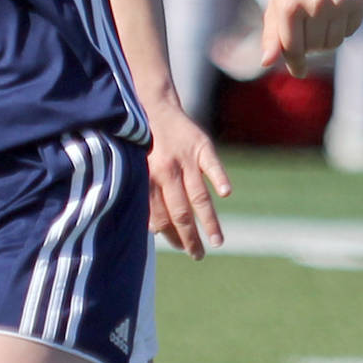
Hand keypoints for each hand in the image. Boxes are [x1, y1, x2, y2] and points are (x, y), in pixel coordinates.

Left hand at [145, 95, 231, 259]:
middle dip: (190, 238)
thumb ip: (146, 197)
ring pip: (199, 196)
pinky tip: (226, 194)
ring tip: (218, 242)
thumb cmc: (143, 144)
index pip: (160, 218)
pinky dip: (219, 178)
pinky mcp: (201, 146)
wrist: (152, 106)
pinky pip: (212, 165)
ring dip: (209, 222)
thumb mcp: (136, 170)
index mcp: (146, 181)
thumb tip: (156, 231)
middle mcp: (165, 172)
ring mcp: (184, 159)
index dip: (171, 236)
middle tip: (198, 256)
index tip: (180, 248)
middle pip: (180, 213)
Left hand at [260, 0, 362, 76]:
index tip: (299, 71)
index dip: (296, 63)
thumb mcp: (276, 10)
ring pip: (334, 43)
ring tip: (320, 20)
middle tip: (307, 26)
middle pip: (315, 48)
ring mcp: (339, 0)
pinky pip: (350, 31)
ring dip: (327, 38)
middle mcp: (315, 3)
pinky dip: (343, 27)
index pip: (294, 49)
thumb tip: (266, 63)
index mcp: (289, 7)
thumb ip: (271, 38)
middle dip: (310, 44)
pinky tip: (335, 10)